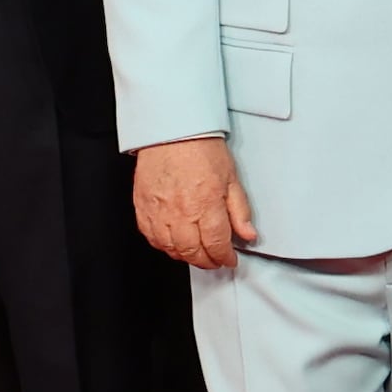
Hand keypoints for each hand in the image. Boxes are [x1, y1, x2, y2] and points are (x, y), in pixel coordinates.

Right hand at [132, 136, 252, 272]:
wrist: (171, 130)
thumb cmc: (200, 147)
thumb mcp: (231, 178)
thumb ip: (240, 211)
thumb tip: (248, 234)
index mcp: (206, 204)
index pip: (217, 244)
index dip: (225, 257)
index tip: (229, 258)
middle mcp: (181, 212)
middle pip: (193, 252)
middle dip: (207, 261)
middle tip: (214, 259)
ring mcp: (159, 211)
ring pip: (171, 249)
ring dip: (186, 256)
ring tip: (197, 252)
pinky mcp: (143, 207)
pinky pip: (151, 238)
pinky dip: (164, 246)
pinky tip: (174, 242)